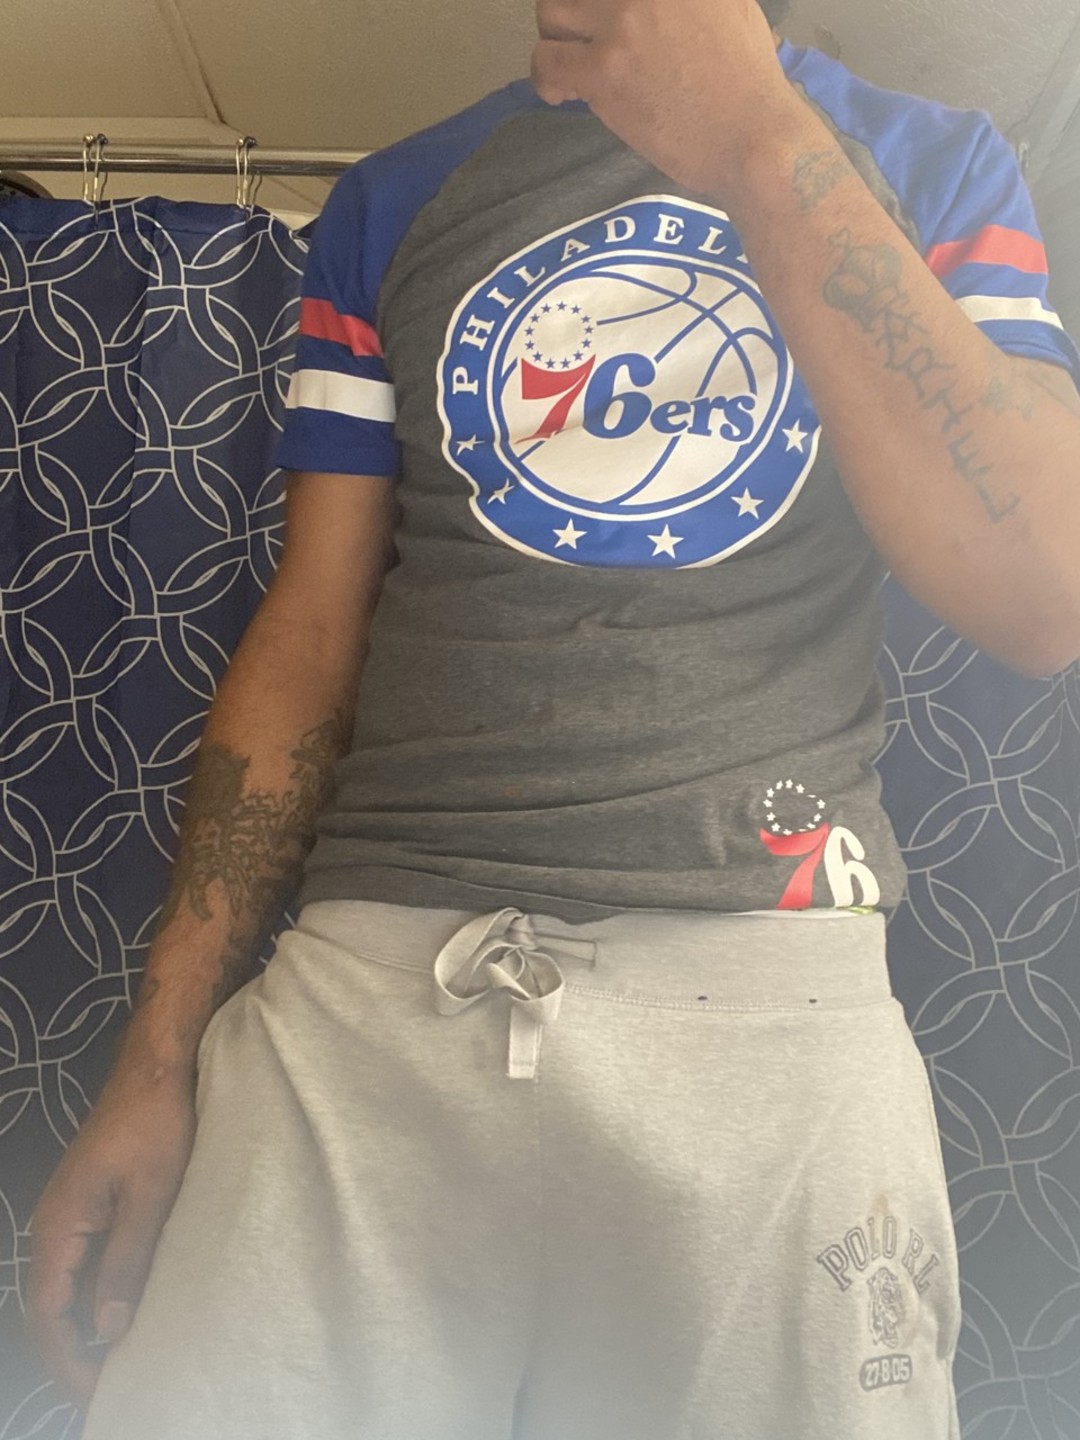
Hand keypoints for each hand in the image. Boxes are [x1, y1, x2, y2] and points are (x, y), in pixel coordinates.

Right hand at [27, 1058, 196, 1406]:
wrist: (158, 1066)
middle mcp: (54, 1226)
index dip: (69, 1361)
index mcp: (58, 1227)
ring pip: (72, 1286)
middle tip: (115, 1389)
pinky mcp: (95, 1203)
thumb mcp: (151, 1195)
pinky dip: (105, 1291)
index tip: (99, 1395)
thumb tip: (108, 1330)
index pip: (48, 1315)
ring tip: (127, 1361)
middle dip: (77, 1353)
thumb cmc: (158, 1124)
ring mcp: (73, 1214)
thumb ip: (128, 1261)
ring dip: (92, 1325)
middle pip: (54, 1307)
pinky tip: (134, 1307)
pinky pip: (89, 1260)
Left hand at [532, 0, 801, 197]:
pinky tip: (565, 94)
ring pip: (551, 14)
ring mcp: (621, 23)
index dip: (598, 1)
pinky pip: (547, 62)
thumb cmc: (750, 80)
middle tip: (583, 40)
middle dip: (572, 11)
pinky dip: (546, 79)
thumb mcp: (729, 4)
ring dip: (555, 41)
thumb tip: (660, 9)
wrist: (754, 135)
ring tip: (572, 68)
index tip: (600, 18)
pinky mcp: (604, 71)